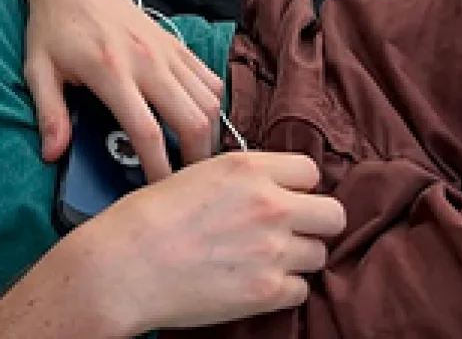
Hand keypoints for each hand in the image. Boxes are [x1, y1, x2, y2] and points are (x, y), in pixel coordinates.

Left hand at [16, 0, 221, 178]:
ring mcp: (165, 49)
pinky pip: (210, 79)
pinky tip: (198, 122)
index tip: (158, 194)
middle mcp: (145, 59)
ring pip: (209, 102)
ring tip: (194, 159)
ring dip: (208, 136)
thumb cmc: (51, 27)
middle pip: (192, 121)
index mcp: (110, 70)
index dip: (158, 170)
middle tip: (186, 185)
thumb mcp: (38, 69)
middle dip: (196, 160)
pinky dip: (213, 106)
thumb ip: (48, 113)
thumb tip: (51, 154)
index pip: (147, 132)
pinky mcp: (174, 43)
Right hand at [69, 151, 345, 333]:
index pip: (310, 171)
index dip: (297, 185)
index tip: (285, 195)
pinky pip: (300, 290)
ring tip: (262, 257)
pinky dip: (282, 288)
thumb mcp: (195, 175)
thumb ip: (240, 179)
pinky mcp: (269, 292)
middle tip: (289, 230)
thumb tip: (264, 189)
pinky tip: (252, 280)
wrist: (127, 264)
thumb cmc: (148, 218)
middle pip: (333, 214)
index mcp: (247, 169)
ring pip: (319, 254)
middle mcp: (269, 205)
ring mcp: (273, 250)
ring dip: (296, 257)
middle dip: (315, 223)